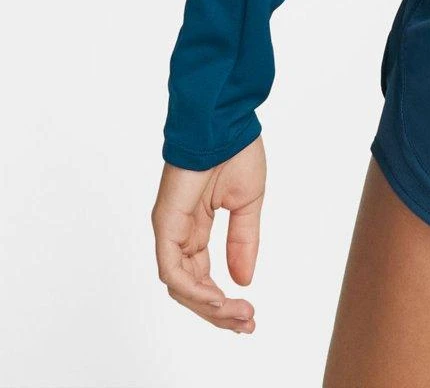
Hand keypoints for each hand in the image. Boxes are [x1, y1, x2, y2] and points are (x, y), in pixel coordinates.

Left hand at [151, 136, 265, 331]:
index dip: (224, 300)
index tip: (249, 315)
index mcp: (195, 228)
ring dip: (209, 306)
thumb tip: (243, 280)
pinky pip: (172, 269)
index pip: (203, 277)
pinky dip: (194, 289)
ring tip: (238, 314)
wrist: (225, 122)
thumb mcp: (247, 205)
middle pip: (191, 289)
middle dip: (218, 312)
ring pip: (181, 286)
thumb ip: (243, 242)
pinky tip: (217, 298)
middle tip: (247, 323)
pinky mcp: (165, 224)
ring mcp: (169, 230)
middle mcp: (179, 233)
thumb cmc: (235, 151)